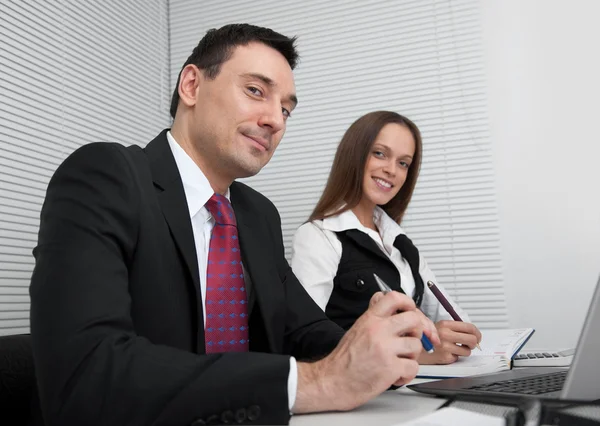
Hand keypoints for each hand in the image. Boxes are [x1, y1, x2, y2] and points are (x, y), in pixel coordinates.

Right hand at [293, 291, 427, 412]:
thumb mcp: (357, 329)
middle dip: (417, 331)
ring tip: (399, 362)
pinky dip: (407, 374)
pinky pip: (414, 367)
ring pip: (417, 345)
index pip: (394, 298)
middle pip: (414, 319)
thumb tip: (386, 305)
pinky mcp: (390, 368)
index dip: (409, 303)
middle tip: (410, 340)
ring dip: (412, 356)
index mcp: (370, 319)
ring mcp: (385, 348)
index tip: (412, 312)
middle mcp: (378, 330)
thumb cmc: (344, 360)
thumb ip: (374, 318)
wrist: (332, 381)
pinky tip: (396, 376)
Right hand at [418, 320, 481, 364]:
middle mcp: (445, 334)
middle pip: (472, 339)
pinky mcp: (445, 357)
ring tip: (454, 349)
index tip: (478, 337)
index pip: (470, 327)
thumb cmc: (429, 338)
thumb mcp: (440, 327)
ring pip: (468, 351)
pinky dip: (454, 357)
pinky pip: (458, 358)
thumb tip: (475, 335)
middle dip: (474, 344)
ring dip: (463, 351)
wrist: (414, 348)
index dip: (477, 333)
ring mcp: (445, 346)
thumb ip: (456, 329)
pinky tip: (446, 354)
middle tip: (470, 345)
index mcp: (445, 324)